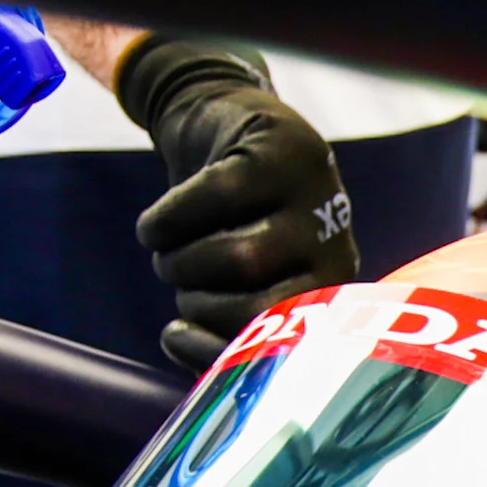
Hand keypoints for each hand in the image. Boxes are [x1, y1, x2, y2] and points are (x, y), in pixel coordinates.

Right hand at [117, 38, 358, 371]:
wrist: (220, 123)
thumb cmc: (222, 222)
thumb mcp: (233, 277)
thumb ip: (222, 327)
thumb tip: (190, 362)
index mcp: (328, 288)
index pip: (283, 341)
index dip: (221, 351)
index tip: (174, 337)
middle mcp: (334, 243)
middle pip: (257, 304)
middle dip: (198, 302)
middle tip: (179, 280)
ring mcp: (315, 195)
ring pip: (236, 257)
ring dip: (179, 261)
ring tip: (169, 250)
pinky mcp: (280, 151)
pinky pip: (211, 200)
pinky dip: (165, 221)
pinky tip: (153, 227)